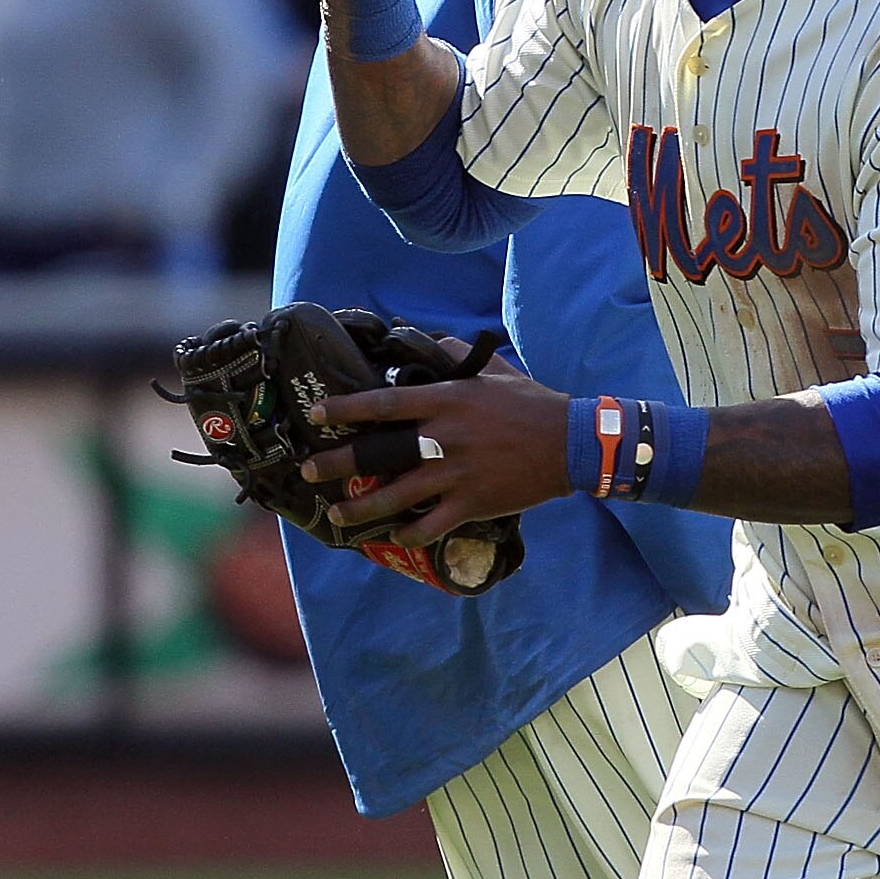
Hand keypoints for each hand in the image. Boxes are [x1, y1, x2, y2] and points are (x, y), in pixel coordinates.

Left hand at [302, 339, 572, 546]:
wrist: (570, 444)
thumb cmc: (530, 403)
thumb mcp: (493, 372)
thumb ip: (456, 357)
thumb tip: (426, 341)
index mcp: (447, 401)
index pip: (384, 402)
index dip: (347, 408)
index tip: (317, 413)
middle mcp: (445, 437)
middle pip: (381, 452)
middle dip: (340, 462)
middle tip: (309, 469)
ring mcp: (457, 474)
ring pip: (398, 495)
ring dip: (362, 506)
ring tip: (337, 515)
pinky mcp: (472, 503)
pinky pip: (431, 523)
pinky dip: (409, 532)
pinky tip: (393, 536)